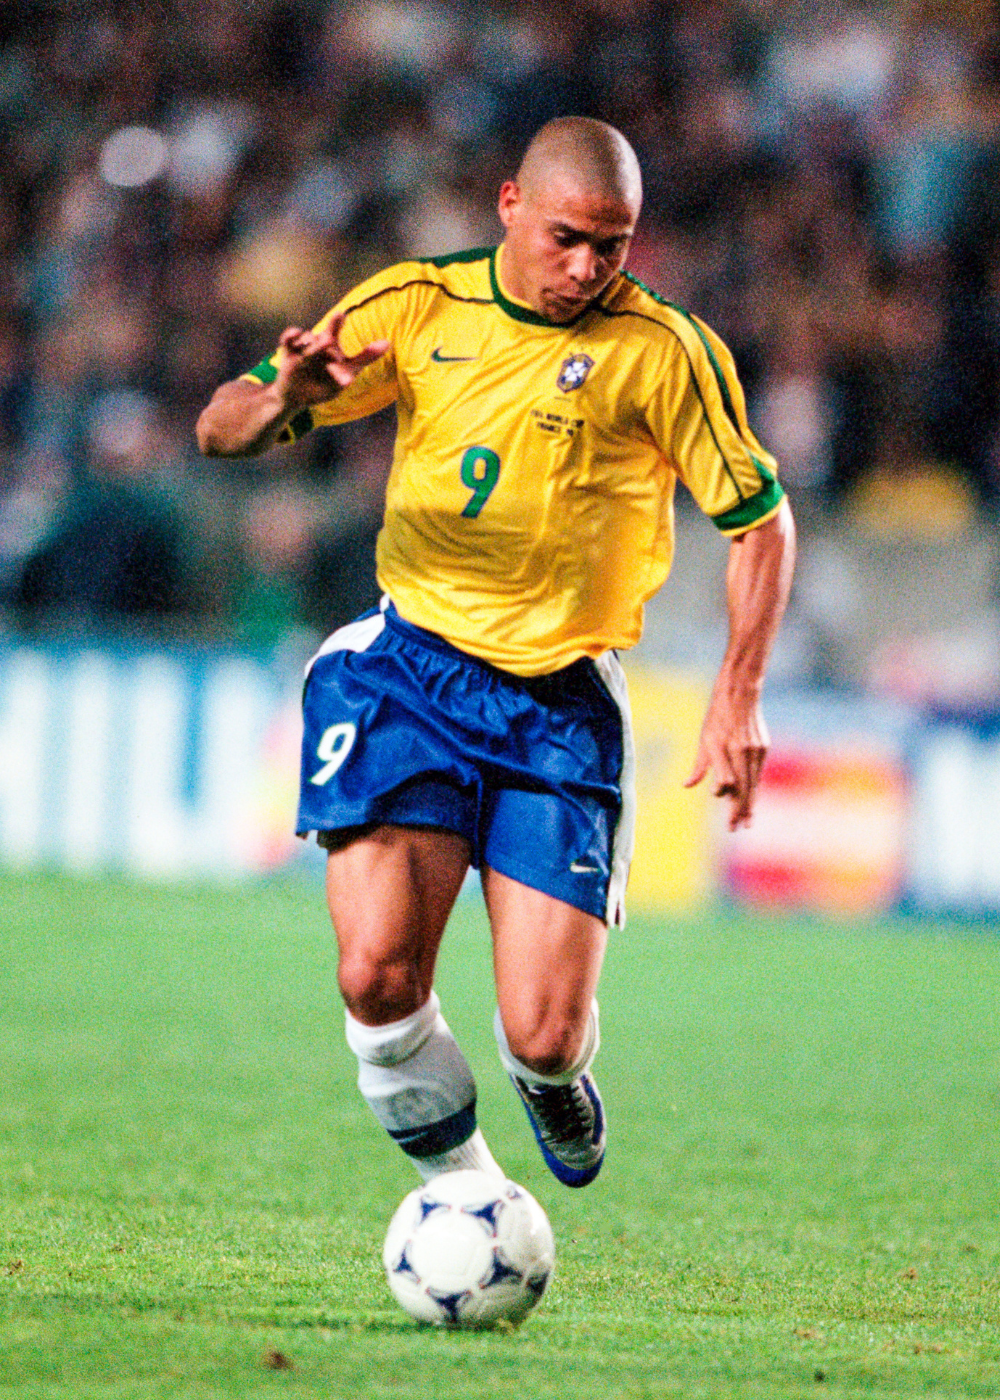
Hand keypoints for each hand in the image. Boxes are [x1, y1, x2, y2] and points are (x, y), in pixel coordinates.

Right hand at [275, 313, 389, 406]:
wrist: (300, 397)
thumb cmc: (326, 383)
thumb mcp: (348, 371)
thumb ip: (366, 357)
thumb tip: (388, 342)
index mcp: (329, 344)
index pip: (334, 331)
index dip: (336, 322)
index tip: (341, 314)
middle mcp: (316, 343)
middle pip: (323, 335)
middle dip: (329, 328)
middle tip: (336, 326)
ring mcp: (302, 348)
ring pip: (308, 339)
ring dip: (313, 342)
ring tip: (318, 346)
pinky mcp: (288, 354)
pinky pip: (287, 340)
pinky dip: (290, 335)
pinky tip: (296, 333)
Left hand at [683, 690, 768, 830]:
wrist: (740, 694)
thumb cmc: (717, 717)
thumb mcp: (704, 740)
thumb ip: (700, 766)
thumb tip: (687, 786)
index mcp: (728, 750)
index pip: (731, 785)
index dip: (729, 803)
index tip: (728, 819)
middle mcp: (744, 752)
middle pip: (745, 788)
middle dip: (742, 810)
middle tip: (738, 828)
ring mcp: (757, 750)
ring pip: (754, 783)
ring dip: (750, 803)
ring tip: (747, 821)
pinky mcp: (763, 748)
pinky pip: (757, 773)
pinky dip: (754, 787)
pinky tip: (750, 798)